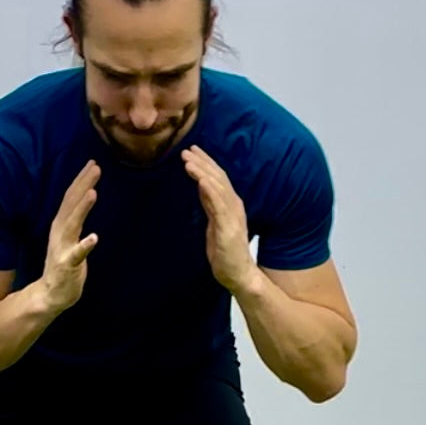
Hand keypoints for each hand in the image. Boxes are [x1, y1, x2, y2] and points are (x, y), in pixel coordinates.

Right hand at [40, 159, 99, 312]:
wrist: (50, 294)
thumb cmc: (64, 264)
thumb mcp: (69, 235)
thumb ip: (75, 218)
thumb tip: (84, 197)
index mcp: (61, 225)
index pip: (71, 198)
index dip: (81, 180)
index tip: (92, 162)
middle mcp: (60, 233)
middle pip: (71, 205)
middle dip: (83, 185)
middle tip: (95, 167)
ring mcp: (63, 249)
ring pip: (72, 225)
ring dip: (82, 209)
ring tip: (92, 193)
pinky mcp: (68, 266)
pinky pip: (77, 254)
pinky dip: (85, 245)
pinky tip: (94, 237)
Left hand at [182, 145, 255, 293]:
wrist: (239, 274)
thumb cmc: (227, 252)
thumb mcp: (214, 223)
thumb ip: (210, 205)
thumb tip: (202, 186)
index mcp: (230, 205)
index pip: (217, 178)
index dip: (205, 164)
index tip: (192, 152)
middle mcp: (233, 206)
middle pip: (218, 178)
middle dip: (202, 162)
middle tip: (187, 150)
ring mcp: (232, 216)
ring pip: (218, 187)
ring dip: (203, 172)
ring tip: (188, 161)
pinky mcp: (228, 228)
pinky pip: (219, 205)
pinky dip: (211, 190)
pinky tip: (201, 180)